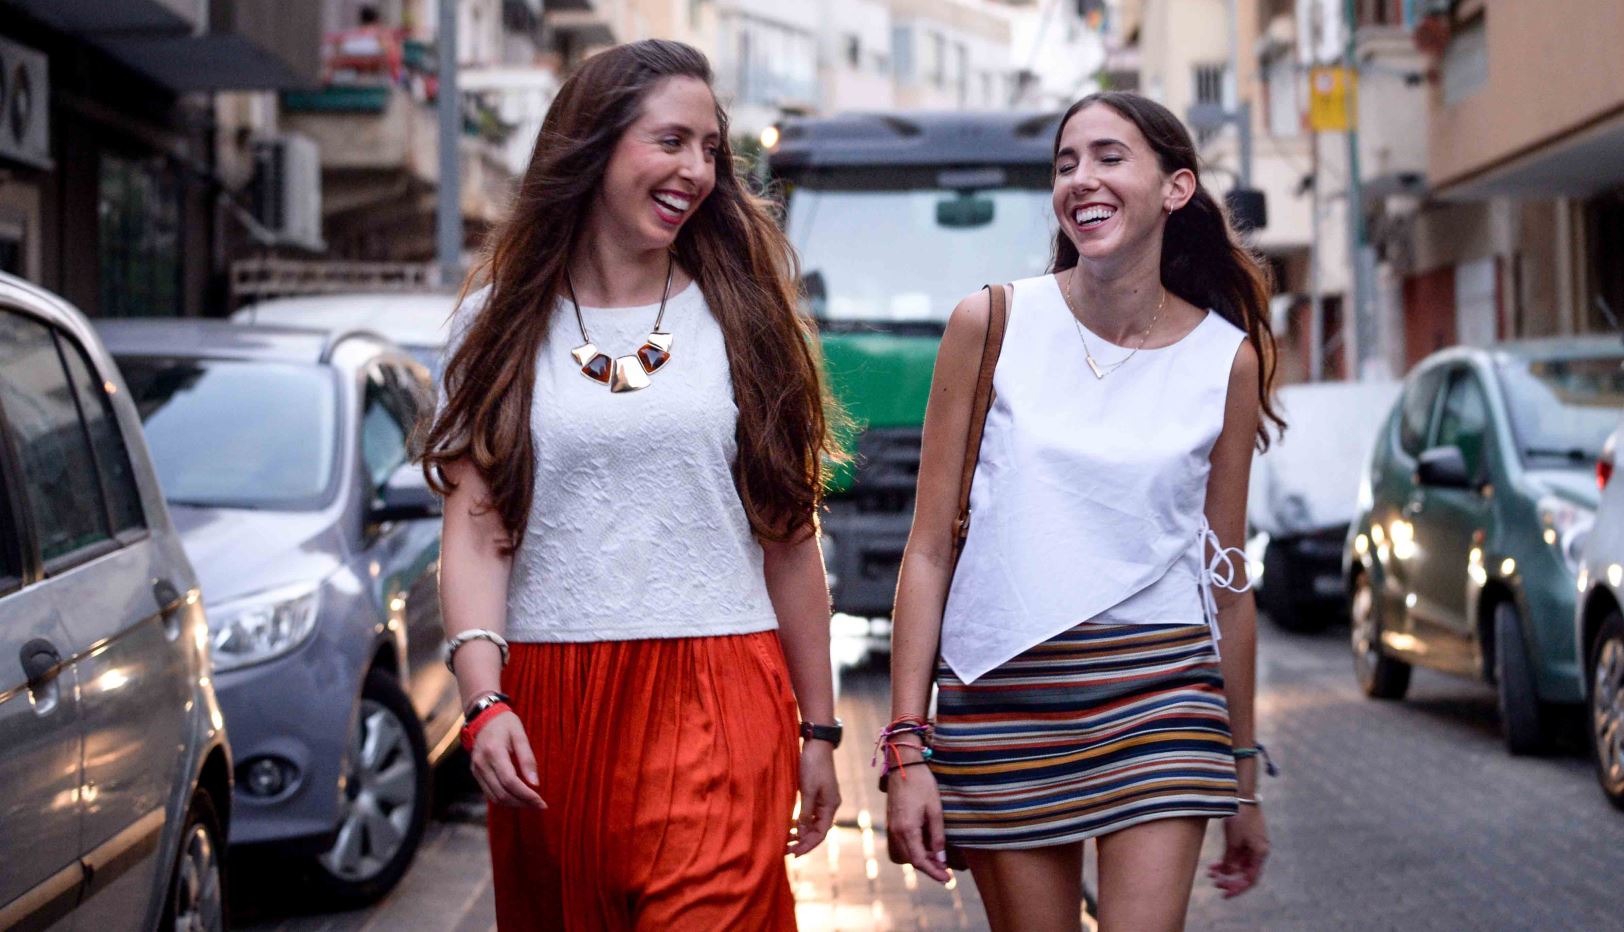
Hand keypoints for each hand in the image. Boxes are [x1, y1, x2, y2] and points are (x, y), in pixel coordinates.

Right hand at [470, 710, 544, 808]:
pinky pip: (489, 793)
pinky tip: (518, 796)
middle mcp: (482, 764)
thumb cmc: (505, 724)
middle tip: (539, 805)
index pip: (510, 782)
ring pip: (494, 797)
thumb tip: (535, 784)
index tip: (542, 802)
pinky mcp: (475, 773)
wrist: (483, 717)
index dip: (527, 795)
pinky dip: (504, 798)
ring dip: (514, 804)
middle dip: (522, 803)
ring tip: (530, 803)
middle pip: (502, 793)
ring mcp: (476, 770)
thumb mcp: (520, 735)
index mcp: (494, 752)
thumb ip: (527, 759)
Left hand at [789, 742, 839, 855]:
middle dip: (803, 841)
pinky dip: (800, 822)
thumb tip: (802, 832)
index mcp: (831, 806)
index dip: (808, 845)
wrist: (817, 744)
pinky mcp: (817, 794)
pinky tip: (789, 825)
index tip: (794, 854)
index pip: (821, 833)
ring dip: (801, 833)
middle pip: (817, 830)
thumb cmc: (813, 765)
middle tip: (786, 850)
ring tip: (785, 840)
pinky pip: (810, 814)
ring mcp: (824, 800)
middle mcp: (829, 805)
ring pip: (812, 823)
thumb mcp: (808, 790)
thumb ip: (806, 812)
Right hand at [885, 765, 949, 882]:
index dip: (933, 873)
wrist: (904, 765)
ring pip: (906, 854)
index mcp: (907, 829)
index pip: (919, 861)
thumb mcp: (935, 810)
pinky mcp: (892, 822)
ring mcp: (892, 827)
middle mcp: (896, 832)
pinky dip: (915, 849)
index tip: (948, 879)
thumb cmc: (922, 784)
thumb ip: (937, 836)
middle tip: (947, 872)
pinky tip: (928, 845)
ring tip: (939, 858)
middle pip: (912, 860)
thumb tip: (940, 859)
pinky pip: (903, 844)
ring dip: (922, 859)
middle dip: (929, 868)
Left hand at [1207, 803, 1267, 896]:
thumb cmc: (1239, 817)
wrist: (1241, 796)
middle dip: (1229, 880)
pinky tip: (1214, 865)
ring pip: (1238, 866)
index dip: (1237, 889)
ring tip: (1210, 873)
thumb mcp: (1233, 841)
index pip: (1250, 879)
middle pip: (1244, 874)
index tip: (1224, 894)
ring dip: (1225, 870)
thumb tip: (1227, 874)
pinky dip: (1226, 861)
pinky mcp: (1246, 840)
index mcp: (1260, 853)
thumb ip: (1230, 859)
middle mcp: (1258, 852)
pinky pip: (1236, 856)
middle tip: (1214, 882)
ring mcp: (1252, 846)